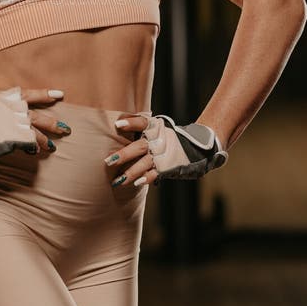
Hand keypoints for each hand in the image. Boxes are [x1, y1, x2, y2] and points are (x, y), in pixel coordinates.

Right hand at [0, 86, 72, 174]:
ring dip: (46, 139)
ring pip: (36, 131)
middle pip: (38, 115)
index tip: (60, 94)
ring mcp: (13, 124)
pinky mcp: (13, 139)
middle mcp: (12, 109)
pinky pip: (28, 143)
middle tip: (66, 127)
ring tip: (54, 146)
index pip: (29, 94)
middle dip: (52, 122)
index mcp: (3, 98)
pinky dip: (33, 148)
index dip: (45, 94)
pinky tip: (37, 152)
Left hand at [104, 112, 228, 187]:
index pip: (142, 122)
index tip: (117, 124)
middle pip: (139, 147)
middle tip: (108, 161)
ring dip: (130, 172)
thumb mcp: (158, 129)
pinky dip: (146, 178)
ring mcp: (163, 155)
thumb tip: (115, 127)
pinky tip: (136, 183)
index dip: (130, 123)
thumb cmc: (168, 138)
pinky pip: (155, 173)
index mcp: (155, 127)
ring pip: (144, 163)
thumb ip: (142, 130)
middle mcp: (158, 140)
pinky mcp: (168, 167)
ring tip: (116, 181)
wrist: (198, 148)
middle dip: (123, 155)